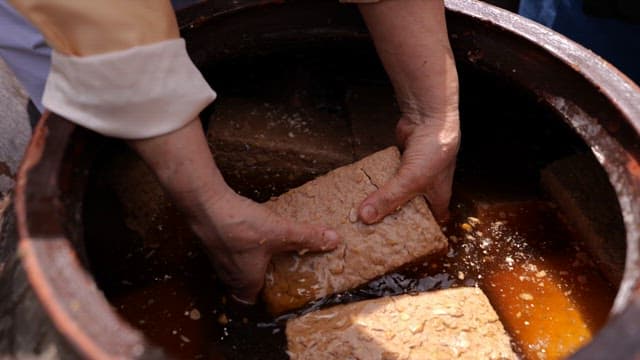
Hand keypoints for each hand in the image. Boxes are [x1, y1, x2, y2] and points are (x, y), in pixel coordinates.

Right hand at [189, 191, 339, 303]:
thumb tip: (334, 240)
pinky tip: (248, 232)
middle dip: (257, 280)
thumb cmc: (240, 227)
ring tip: (264, 252)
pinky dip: (238, 246)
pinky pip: (227, 250)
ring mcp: (217, 258)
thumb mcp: (280, 232)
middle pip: (241, 285)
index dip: (261, 300)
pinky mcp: (212, 241)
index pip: (249, 302)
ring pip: (233, 268)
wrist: (206, 205)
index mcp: (245, 280)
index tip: (275, 292)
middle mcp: (229, 274)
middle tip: (274, 271)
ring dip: (246, 262)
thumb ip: (307, 237)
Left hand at [357, 0, 459, 222]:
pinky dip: (374, 184)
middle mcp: (426, 189)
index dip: (418, 236)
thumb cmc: (433, 151)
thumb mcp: (411, 180)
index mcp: (437, 199)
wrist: (429, 115)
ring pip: (394, 194)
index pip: (430, 225)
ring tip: (359, 218)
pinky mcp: (398, 163)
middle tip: (370, 235)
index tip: (398, 247)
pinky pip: (384, 178)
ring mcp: (411, 175)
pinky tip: (358, 193)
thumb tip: (364, 218)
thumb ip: (388, 199)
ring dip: (380, 202)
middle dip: (392, 221)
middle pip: (407, 211)